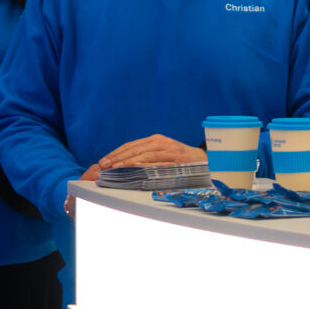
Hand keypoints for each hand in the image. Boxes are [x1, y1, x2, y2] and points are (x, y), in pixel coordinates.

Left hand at [84, 135, 206, 175]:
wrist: (205, 161)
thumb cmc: (180, 160)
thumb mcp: (162, 154)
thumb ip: (147, 157)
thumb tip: (124, 165)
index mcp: (156, 140)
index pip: (131, 145)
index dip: (116, 152)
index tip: (104, 161)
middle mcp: (161, 143)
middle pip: (135, 148)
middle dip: (118, 157)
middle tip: (105, 165)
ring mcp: (170, 151)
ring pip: (145, 155)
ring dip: (129, 161)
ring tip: (116, 167)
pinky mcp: (177, 160)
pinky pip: (159, 163)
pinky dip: (147, 165)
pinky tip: (136, 168)